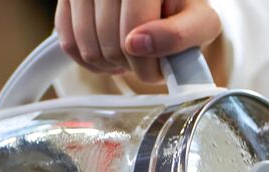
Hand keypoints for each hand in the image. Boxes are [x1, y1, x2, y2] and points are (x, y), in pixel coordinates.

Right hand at [55, 0, 221, 83]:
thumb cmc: (184, 10)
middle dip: (131, 65)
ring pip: (86, 46)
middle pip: (109, 42)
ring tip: (131, 55)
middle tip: (148, 61)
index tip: (160, 68)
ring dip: (111, 65)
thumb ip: (178, 35)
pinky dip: (90, 61)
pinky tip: (111, 54)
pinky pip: (68, 42)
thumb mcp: (200, 22)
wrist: (168, 2)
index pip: (133, 29)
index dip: (146, 63)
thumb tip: (138, 44)